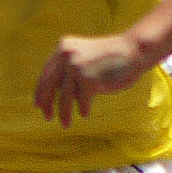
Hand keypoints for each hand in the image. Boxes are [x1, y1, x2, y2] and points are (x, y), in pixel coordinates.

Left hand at [34, 33, 151, 126]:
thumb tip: (51, 95)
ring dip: (64, 113)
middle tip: (47, 118)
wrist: (133, 50)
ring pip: (64, 97)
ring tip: (65, 124)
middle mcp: (66, 56)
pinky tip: (84, 114)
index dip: (41, 91)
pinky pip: (81, 100)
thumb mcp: (83, 57)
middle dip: (47, 104)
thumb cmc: (110, 57)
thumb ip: (68, 70)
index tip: (38, 105)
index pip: (46, 74)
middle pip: (49, 86)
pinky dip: (82, 108)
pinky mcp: (88, 79)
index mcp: (63, 48)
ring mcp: (76, 67)